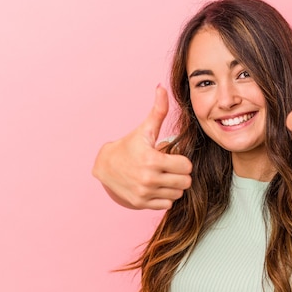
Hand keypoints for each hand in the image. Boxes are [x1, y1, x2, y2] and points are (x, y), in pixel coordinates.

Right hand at [92, 86, 192, 209]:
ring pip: (178, 194)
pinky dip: (165, 197)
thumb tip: (162, 88)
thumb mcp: (144, 130)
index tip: (172, 157)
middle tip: (170, 168)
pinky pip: (167, 204)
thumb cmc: (129, 146)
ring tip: (163, 176)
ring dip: (174, 186)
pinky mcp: (141, 203)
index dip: (182, 161)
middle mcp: (149, 179)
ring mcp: (145, 193)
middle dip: (180, 174)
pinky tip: (157, 186)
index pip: (186, 166)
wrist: (104, 167)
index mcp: (152, 160)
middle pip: (185, 182)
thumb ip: (158, 111)